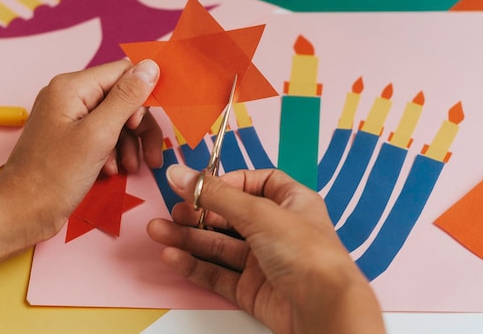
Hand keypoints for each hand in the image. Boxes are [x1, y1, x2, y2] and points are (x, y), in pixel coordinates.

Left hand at [0, 59, 162, 325]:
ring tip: (131, 168)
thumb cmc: (55, 176)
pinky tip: (113, 170)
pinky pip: (103, 133)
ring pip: (116, 117)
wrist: (21, 213)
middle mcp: (69, 95)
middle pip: (122, 97)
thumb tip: (151, 65)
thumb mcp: (99, 134)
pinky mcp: (70, 137)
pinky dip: (114, 150)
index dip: (142, 96)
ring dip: (129, 142)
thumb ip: (127, 98)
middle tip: (151, 156)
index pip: (124, 72)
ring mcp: (68, 116)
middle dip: (140, 126)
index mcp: (72, 86)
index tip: (146, 126)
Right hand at [147, 166, 384, 333]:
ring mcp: (264, 261)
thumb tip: (181, 173)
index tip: (200, 185)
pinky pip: (217, 272)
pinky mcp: (252, 289)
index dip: (227, 182)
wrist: (323, 308)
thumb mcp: (258, 213)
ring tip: (159, 231)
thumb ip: (215, 194)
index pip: (255, 183)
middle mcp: (277, 230)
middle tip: (173, 210)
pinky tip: (173, 255)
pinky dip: (194, 264)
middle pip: (230, 215)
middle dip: (198, 212)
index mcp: (291, 202)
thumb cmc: (308, 255)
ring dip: (188, 237)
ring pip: (219, 245)